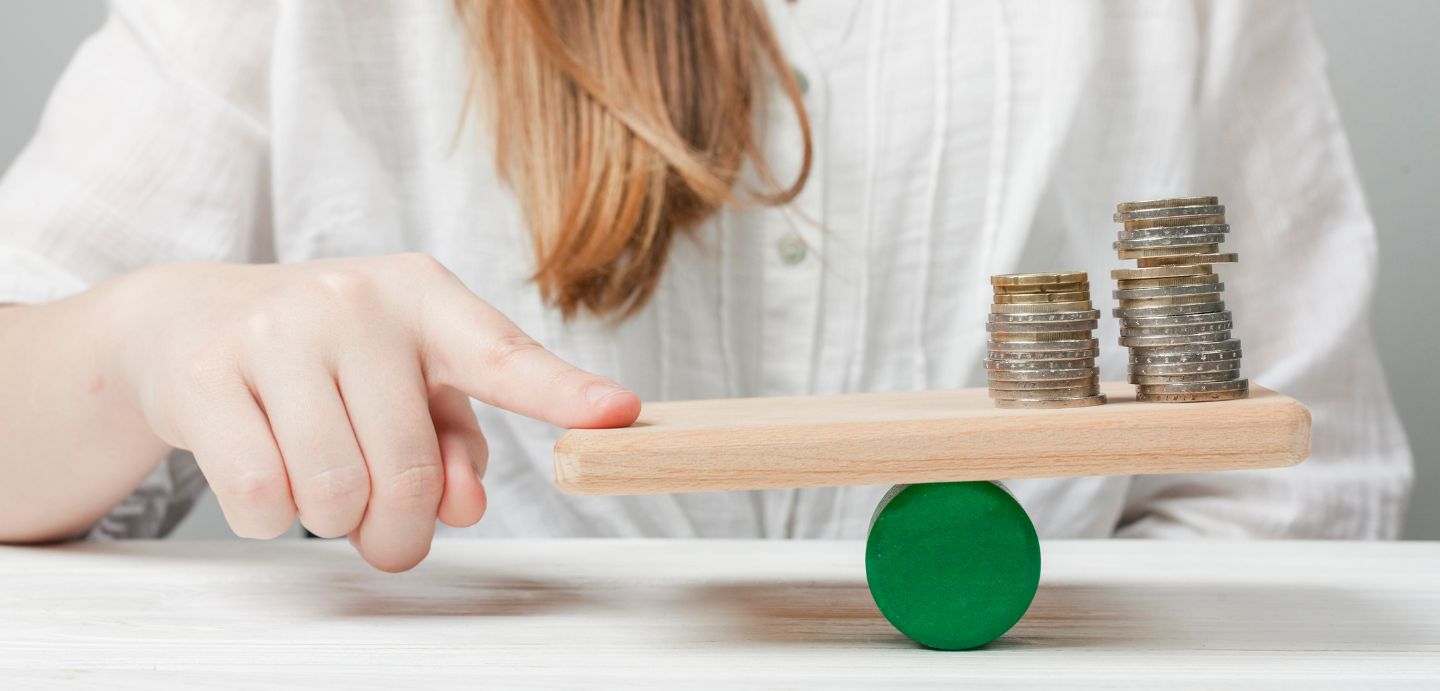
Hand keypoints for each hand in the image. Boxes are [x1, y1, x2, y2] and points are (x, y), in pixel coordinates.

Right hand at [106, 254, 638, 570]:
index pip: (503, 355)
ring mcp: (274, 330)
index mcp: (422, 295)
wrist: (186, 320)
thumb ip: (452, 439)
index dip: (563, 393)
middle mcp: (353, 299)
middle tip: (386, 533)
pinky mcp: (205, 375)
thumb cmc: (323, 357)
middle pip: (408, 469)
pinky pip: (261, 497)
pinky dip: (269, 517)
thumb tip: (466, 506)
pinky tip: (266, 474)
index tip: (619, 414)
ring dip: (332, 521)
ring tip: (320, 485)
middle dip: (399, 528)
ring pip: (333, 492)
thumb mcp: (402, 378)